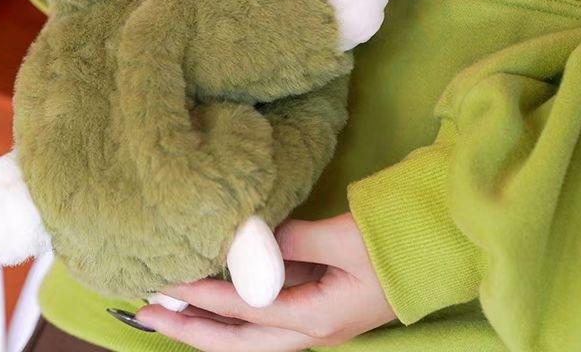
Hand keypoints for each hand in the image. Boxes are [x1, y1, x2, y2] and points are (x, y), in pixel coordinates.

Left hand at [136, 213, 395, 350]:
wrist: (436, 250)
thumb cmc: (394, 244)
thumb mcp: (342, 240)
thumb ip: (291, 241)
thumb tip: (245, 240)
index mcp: (315, 319)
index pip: (244, 309)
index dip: (201, 295)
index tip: (165, 282)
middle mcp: (308, 331)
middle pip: (235, 342)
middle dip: (188, 328)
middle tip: (145, 314)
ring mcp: (311, 322)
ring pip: (246, 335)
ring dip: (206, 323)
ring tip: (167, 309)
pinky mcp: (314, 307)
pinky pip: (261, 317)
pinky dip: (231, 310)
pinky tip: (212, 296)